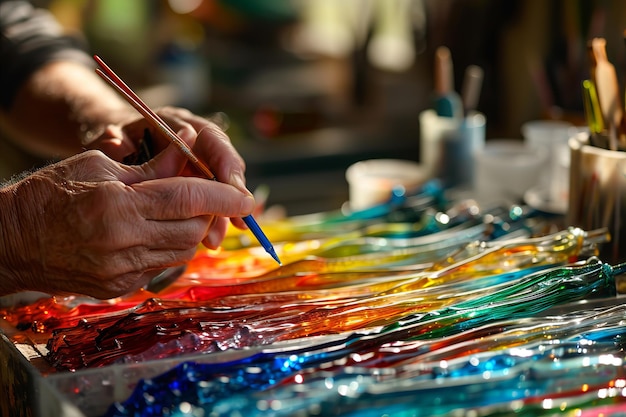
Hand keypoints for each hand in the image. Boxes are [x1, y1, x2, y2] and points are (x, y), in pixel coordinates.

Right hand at [0, 139, 254, 298]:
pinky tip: (158, 230)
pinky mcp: (119, 287)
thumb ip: (153, 163)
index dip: (223, 197)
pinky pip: (163, 265)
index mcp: (117, 206)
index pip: (188, 199)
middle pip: (193, 229)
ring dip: (193, 230)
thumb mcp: (99, 165)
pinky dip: (171, 245)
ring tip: (181, 210)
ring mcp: (121, 271)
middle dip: (209, 212)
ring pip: (183, 251)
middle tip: (208, 196)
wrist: (12, 241)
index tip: (247, 197)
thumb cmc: (50, 194)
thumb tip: (189, 142)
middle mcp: (123, 244)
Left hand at [88, 106, 250, 231]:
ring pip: (223, 186)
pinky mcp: (199, 182)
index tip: (232, 189)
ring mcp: (199, 162)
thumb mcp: (107, 141)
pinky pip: (213, 202)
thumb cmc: (112, 143)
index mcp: (176, 124)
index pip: (210, 138)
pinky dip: (213, 220)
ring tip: (214, 240)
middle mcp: (196, 140)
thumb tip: (117, 146)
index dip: (225, 163)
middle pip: (226, 165)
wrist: (113, 147)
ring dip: (223, 214)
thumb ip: (112, 143)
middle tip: (238, 220)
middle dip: (233, 195)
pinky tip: (211, 239)